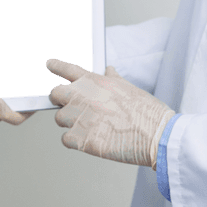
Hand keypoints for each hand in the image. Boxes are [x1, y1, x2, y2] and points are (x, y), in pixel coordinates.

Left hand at [47, 59, 174, 168]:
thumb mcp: (129, 87)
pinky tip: (88, 140)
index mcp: (95, 81)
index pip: (66, 68)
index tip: (50, 65)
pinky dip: (74, 141)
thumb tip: (108, 70)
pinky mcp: (82, 139)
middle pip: (54, 94)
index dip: (55, 67)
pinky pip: (65, 139)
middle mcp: (84, 96)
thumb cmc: (147, 112)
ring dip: (70, 123)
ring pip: (59, 118)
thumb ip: (112, 78)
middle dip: (61, 101)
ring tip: (89, 127)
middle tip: (74, 108)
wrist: (157, 135)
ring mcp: (81, 117)